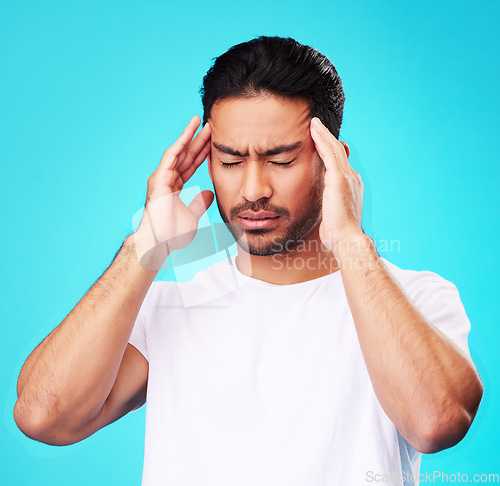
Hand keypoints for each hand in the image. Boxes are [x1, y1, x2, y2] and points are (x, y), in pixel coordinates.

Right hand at [134, 115, 213, 269]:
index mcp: (174, 187)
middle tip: (211, 126)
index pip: (191, 165)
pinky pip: (171, 157)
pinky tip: (189, 133)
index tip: (214, 142)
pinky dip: (180, 144)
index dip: (202, 153)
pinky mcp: (159, 178)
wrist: (160, 242)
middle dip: (199, 140)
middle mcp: (167, 179)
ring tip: (200, 121)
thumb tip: (209, 193)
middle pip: (186, 155)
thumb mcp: (192, 215)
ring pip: (179, 152)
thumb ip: (200, 203)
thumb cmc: (172, 233)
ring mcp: (162, 177)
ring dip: (190, 136)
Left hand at [310, 117, 363, 255]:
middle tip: (317, 125)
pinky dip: (321, 139)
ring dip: (323, 134)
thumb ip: (329, 207)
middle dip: (327, 138)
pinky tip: (313, 130)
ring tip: (313, 122)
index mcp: (351, 186)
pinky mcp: (339, 178)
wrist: (347, 239)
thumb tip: (324, 212)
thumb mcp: (333, 217)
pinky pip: (329, 153)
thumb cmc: (338, 234)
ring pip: (334, 148)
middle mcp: (352, 178)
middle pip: (338, 152)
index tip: (321, 142)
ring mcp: (347, 176)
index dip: (331, 151)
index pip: (339, 163)